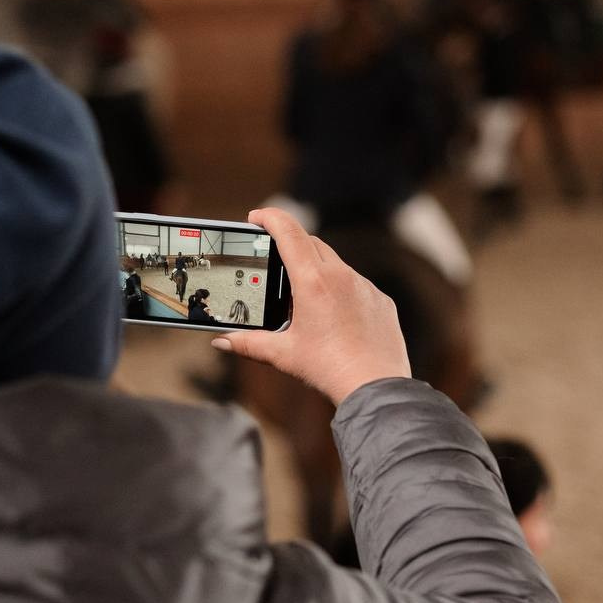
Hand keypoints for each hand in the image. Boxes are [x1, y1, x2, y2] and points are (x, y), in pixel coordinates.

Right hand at [212, 208, 410, 404]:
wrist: (375, 386)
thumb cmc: (329, 369)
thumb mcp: (283, 354)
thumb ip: (248, 343)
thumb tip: (222, 341)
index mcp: (313, 281)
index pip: (289, 232)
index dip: (270, 217)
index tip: (257, 216)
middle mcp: (341, 276)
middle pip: (311, 242)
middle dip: (290, 243)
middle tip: (273, 256)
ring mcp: (365, 286)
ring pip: (336, 264)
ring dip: (317, 268)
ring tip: (302, 295)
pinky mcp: (381, 300)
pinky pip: (357, 284)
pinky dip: (341, 289)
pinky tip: (334, 315)